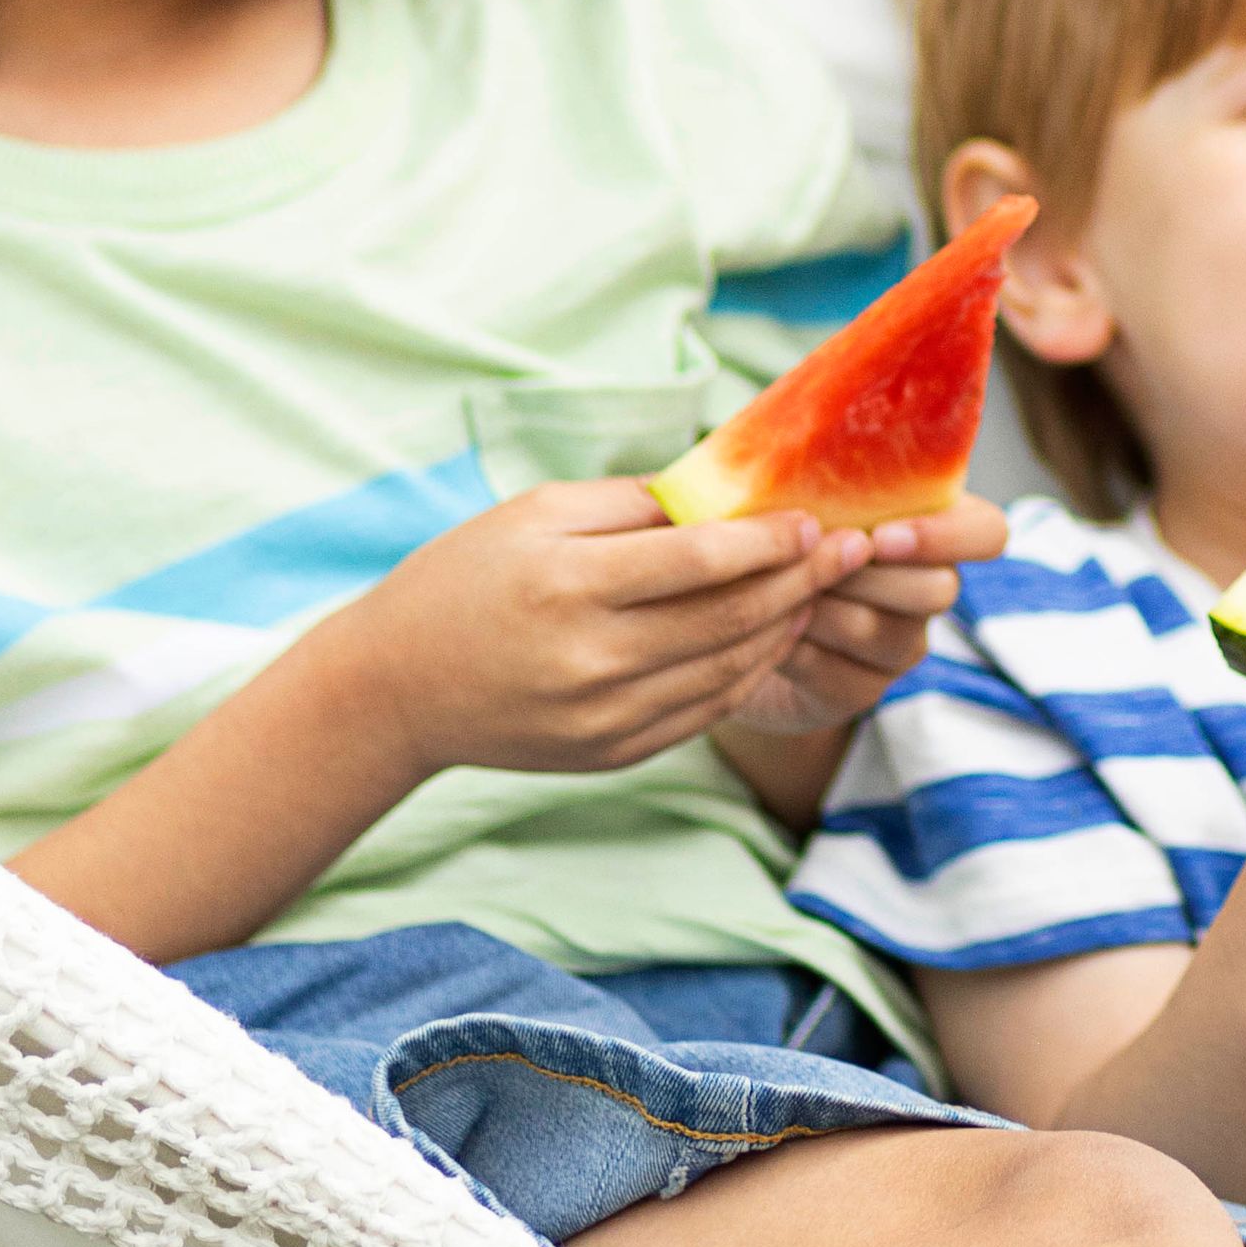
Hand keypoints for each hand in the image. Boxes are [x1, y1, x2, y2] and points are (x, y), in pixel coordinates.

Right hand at [327, 481, 868, 780]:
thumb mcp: (534, 515)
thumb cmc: (464, 579)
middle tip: (850, 550)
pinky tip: (769, 637)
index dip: (770, 542)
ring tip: (818, 590)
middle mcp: (592, 660)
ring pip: (729, 670)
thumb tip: (723, 494)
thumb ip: (632, 504)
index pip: (701, 563)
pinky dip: (747, 672)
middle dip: (801, 582)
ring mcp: (604, 716)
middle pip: (729, 620)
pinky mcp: (613, 752)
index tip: (816, 520)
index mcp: (570, 586)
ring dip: (785, 628)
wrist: (396, 690)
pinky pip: (705, 710)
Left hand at [723, 490, 1012, 735]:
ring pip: (888, 632)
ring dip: (825, 609)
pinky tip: (766, 629)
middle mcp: (929, 585)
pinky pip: (844, 676)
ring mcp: (902, 642)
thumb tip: (786, 437)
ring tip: (777, 588)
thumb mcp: (784, 494)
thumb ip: (804, 469)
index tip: (882, 537)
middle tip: (805, 561)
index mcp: (927, 523)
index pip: (986, 531)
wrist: (732, 616)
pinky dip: (797, 650)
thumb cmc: (768, 536)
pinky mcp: (863, 689)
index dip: (946, 536)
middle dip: (864, 576)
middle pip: (940, 588)